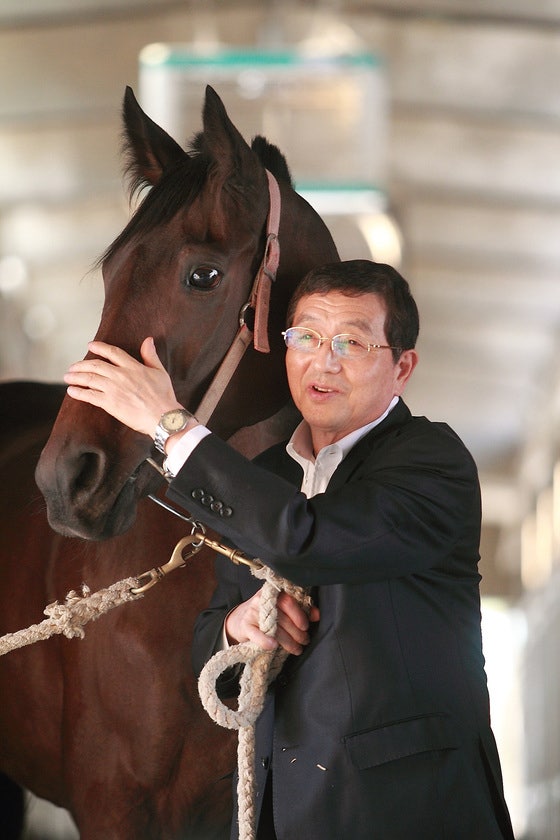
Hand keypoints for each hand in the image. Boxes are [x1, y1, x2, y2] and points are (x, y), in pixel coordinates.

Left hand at [64, 337, 182, 437]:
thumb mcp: (160, 372)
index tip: (90, 345)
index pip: (112, 352)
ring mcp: (113, 389)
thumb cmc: (164, 396)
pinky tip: (72, 391)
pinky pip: (89, 395)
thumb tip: (148, 340)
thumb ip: (150, 355)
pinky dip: (78, 392)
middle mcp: (120, 375)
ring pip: (89, 378)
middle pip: (95, 365)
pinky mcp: (109, 403)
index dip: (99, 347)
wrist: (162, 416)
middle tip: (73, 367)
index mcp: (133, 367)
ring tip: (68, 377)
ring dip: (76, 377)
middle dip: (81, 364)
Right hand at [225, 589, 319, 654]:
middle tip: (305, 640)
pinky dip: (265, 641)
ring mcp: (252, 612)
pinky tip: (273, 646)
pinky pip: (257, 634)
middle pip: (283, 617)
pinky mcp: (245, 626)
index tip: (306, 626)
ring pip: (274, 629)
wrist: (239, 619)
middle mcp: (262, 600)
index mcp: (273, 592)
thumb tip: (316, 614)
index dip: (299, 614)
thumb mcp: (281, 608)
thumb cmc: (266, 613)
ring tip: (297, 649)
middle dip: (297, 632)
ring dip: (288, 642)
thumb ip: (299, 609)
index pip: (288, 601)